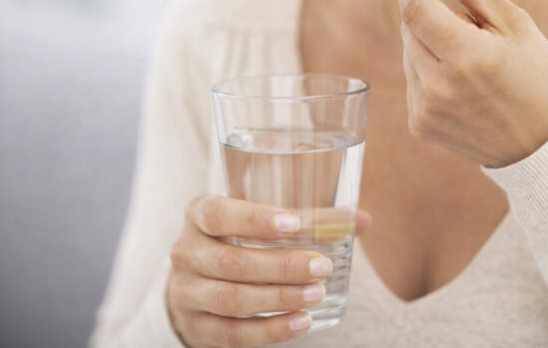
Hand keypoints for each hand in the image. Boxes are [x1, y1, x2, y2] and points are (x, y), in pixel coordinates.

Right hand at [166, 194, 371, 347]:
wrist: (197, 279)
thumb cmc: (239, 238)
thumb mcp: (261, 219)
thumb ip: (308, 218)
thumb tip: (361, 220)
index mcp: (198, 213)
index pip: (218, 214)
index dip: (254, 219)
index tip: (293, 224)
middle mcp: (186, 251)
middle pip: (231, 262)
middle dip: (281, 266)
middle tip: (321, 266)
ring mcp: (186, 291)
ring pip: (232, 299)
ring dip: (279, 298)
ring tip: (316, 294)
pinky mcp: (196, 326)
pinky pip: (232, 334)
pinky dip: (269, 330)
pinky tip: (300, 323)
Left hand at [390, 0, 547, 168]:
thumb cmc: (540, 78)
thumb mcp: (516, 24)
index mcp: (467, 56)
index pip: (415, 7)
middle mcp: (439, 86)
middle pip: (409, 28)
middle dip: (428, 14)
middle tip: (468, 26)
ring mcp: (426, 109)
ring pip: (408, 54)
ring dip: (429, 44)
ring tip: (472, 62)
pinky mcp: (420, 126)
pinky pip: (412, 82)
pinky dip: (428, 72)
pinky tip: (462, 85)